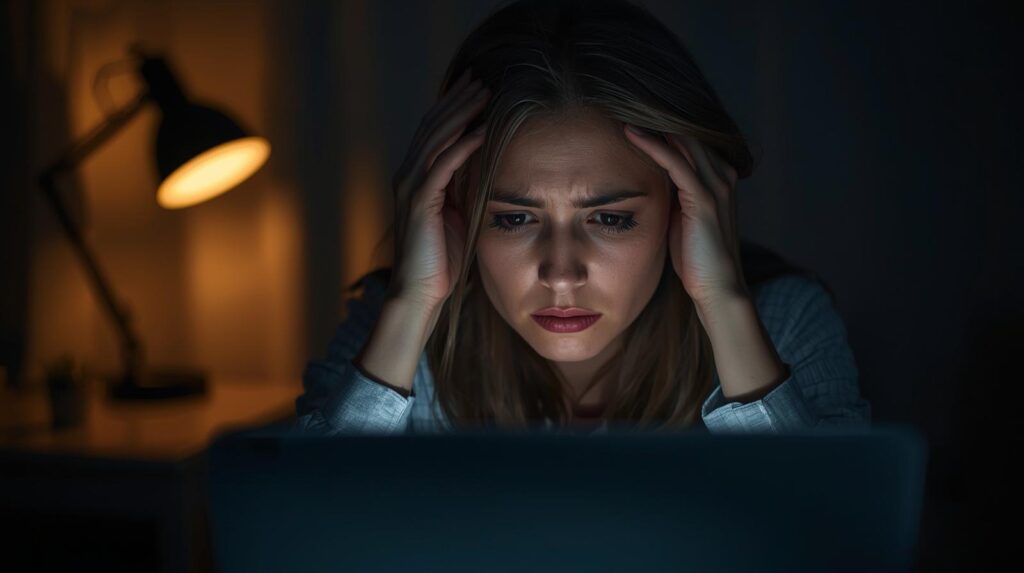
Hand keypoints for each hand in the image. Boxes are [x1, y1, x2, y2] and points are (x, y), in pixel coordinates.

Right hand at [389, 68, 489, 310]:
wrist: (420, 293)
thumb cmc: (442, 260)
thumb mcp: (456, 214)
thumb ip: (462, 187)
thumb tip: (484, 163)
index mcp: (415, 177)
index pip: (433, 131)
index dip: (452, 105)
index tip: (475, 85)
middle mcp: (407, 176)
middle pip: (433, 126)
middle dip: (457, 100)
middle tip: (480, 77)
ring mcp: (410, 188)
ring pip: (436, 140)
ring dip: (461, 114)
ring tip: (483, 94)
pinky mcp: (420, 203)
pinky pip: (442, 166)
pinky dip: (462, 146)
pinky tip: (482, 131)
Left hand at [623, 125, 746, 307]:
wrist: (717, 290)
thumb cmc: (696, 259)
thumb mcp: (680, 219)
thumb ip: (672, 196)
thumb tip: (648, 181)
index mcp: (718, 178)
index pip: (689, 140)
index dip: (661, 125)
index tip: (631, 111)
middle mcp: (722, 175)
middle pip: (687, 133)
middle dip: (656, 116)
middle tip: (623, 101)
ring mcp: (716, 185)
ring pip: (682, 141)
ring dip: (651, 124)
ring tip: (623, 109)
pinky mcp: (704, 198)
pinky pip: (676, 162)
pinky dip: (653, 145)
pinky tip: (632, 134)